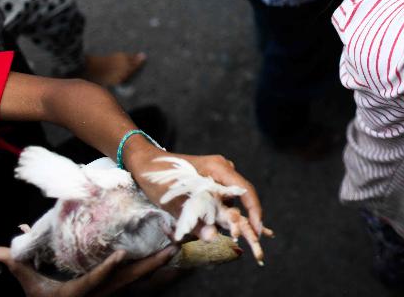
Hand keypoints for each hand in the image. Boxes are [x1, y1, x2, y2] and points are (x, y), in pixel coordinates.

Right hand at [0, 245, 176, 296]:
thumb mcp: (32, 289)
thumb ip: (17, 267)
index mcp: (78, 294)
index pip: (94, 281)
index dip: (107, 270)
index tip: (120, 255)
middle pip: (128, 281)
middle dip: (149, 265)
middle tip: (171, 248)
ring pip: (140, 284)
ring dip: (159, 269)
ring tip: (178, 251)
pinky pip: (143, 288)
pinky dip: (159, 277)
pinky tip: (176, 266)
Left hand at [123, 143, 270, 263]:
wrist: (145, 162)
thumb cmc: (159, 178)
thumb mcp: (174, 202)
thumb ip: (194, 221)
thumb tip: (212, 239)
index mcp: (218, 168)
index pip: (245, 190)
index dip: (255, 211)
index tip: (258, 231)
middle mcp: (223, 168)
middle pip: (241, 195)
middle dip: (244, 217)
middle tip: (244, 238)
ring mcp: (218, 173)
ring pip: (230, 198)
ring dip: (228, 216)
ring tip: (225, 233)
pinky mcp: (210, 179)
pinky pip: (221, 197)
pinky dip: (219, 211)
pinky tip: (211, 222)